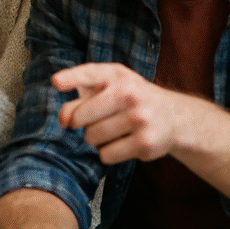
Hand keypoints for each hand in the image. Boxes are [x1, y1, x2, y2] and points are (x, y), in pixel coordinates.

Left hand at [54, 62, 183, 163]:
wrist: (173, 116)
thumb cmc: (129, 98)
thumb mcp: (109, 85)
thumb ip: (81, 94)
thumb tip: (64, 119)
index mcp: (116, 75)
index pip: (89, 74)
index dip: (70, 78)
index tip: (56, 82)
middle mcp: (129, 93)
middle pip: (80, 117)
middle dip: (80, 123)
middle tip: (97, 119)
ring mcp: (140, 118)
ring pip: (92, 138)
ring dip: (95, 138)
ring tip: (113, 129)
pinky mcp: (145, 143)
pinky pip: (106, 155)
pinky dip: (107, 153)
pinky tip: (123, 142)